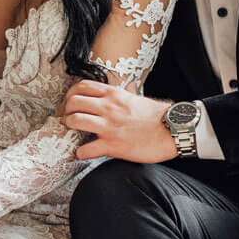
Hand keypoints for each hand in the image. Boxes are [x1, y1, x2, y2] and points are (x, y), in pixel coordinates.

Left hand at [60, 80, 178, 162]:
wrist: (173, 130)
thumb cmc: (159, 116)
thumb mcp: (140, 98)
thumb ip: (129, 92)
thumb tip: (129, 86)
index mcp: (115, 94)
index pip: (82, 86)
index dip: (70, 94)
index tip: (69, 102)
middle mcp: (108, 107)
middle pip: (74, 102)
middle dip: (65, 111)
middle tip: (65, 118)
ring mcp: (109, 126)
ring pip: (75, 121)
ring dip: (69, 127)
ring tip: (71, 132)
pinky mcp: (112, 145)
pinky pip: (86, 149)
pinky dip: (81, 152)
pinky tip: (82, 152)